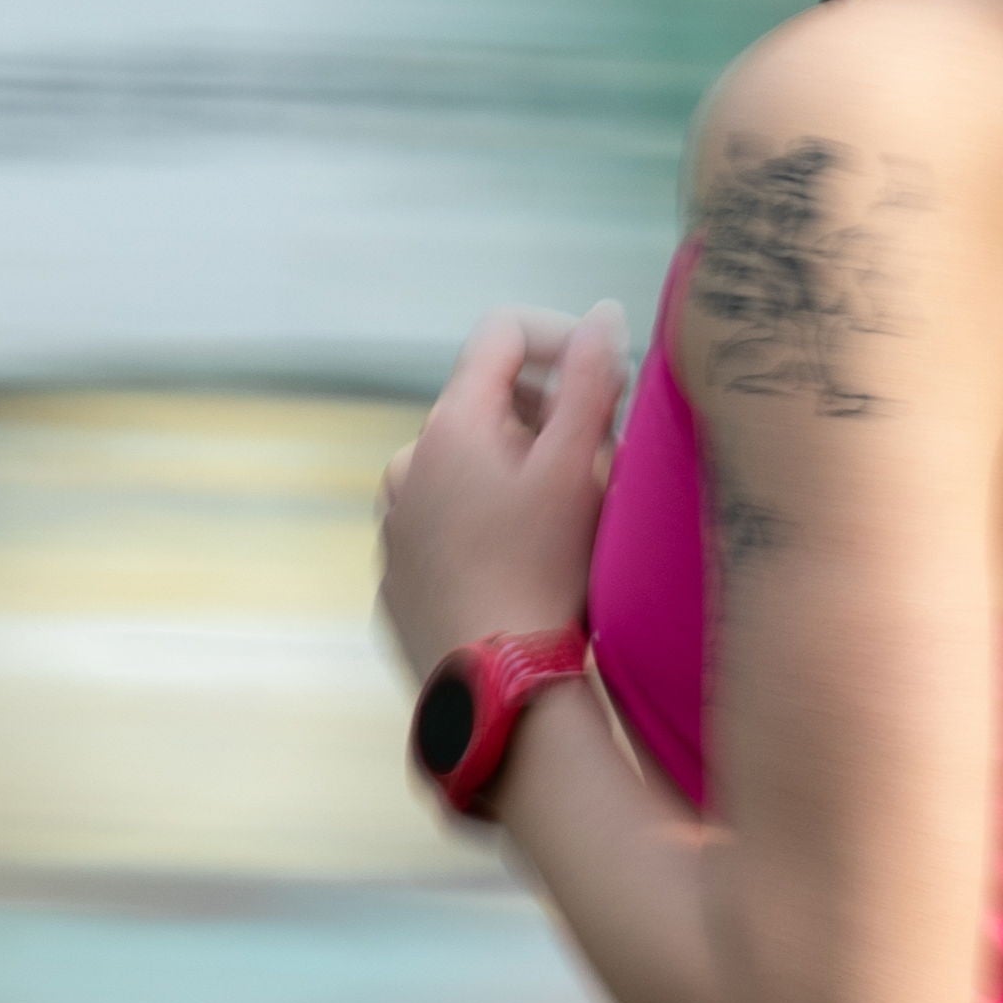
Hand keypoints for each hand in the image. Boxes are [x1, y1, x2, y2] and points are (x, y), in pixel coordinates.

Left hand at [381, 302, 626, 678]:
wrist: (494, 688)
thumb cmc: (543, 574)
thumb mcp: (579, 469)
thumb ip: (592, 382)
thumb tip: (602, 314)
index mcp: (452, 424)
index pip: (503, 333)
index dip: (561, 338)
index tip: (606, 377)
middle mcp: (409, 461)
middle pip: (487, 403)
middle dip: (547, 418)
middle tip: (599, 466)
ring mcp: (396, 519)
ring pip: (467, 467)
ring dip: (516, 475)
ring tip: (563, 525)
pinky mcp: (398, 572)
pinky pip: (448, 523)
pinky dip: (486, 525)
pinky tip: (523, 569)